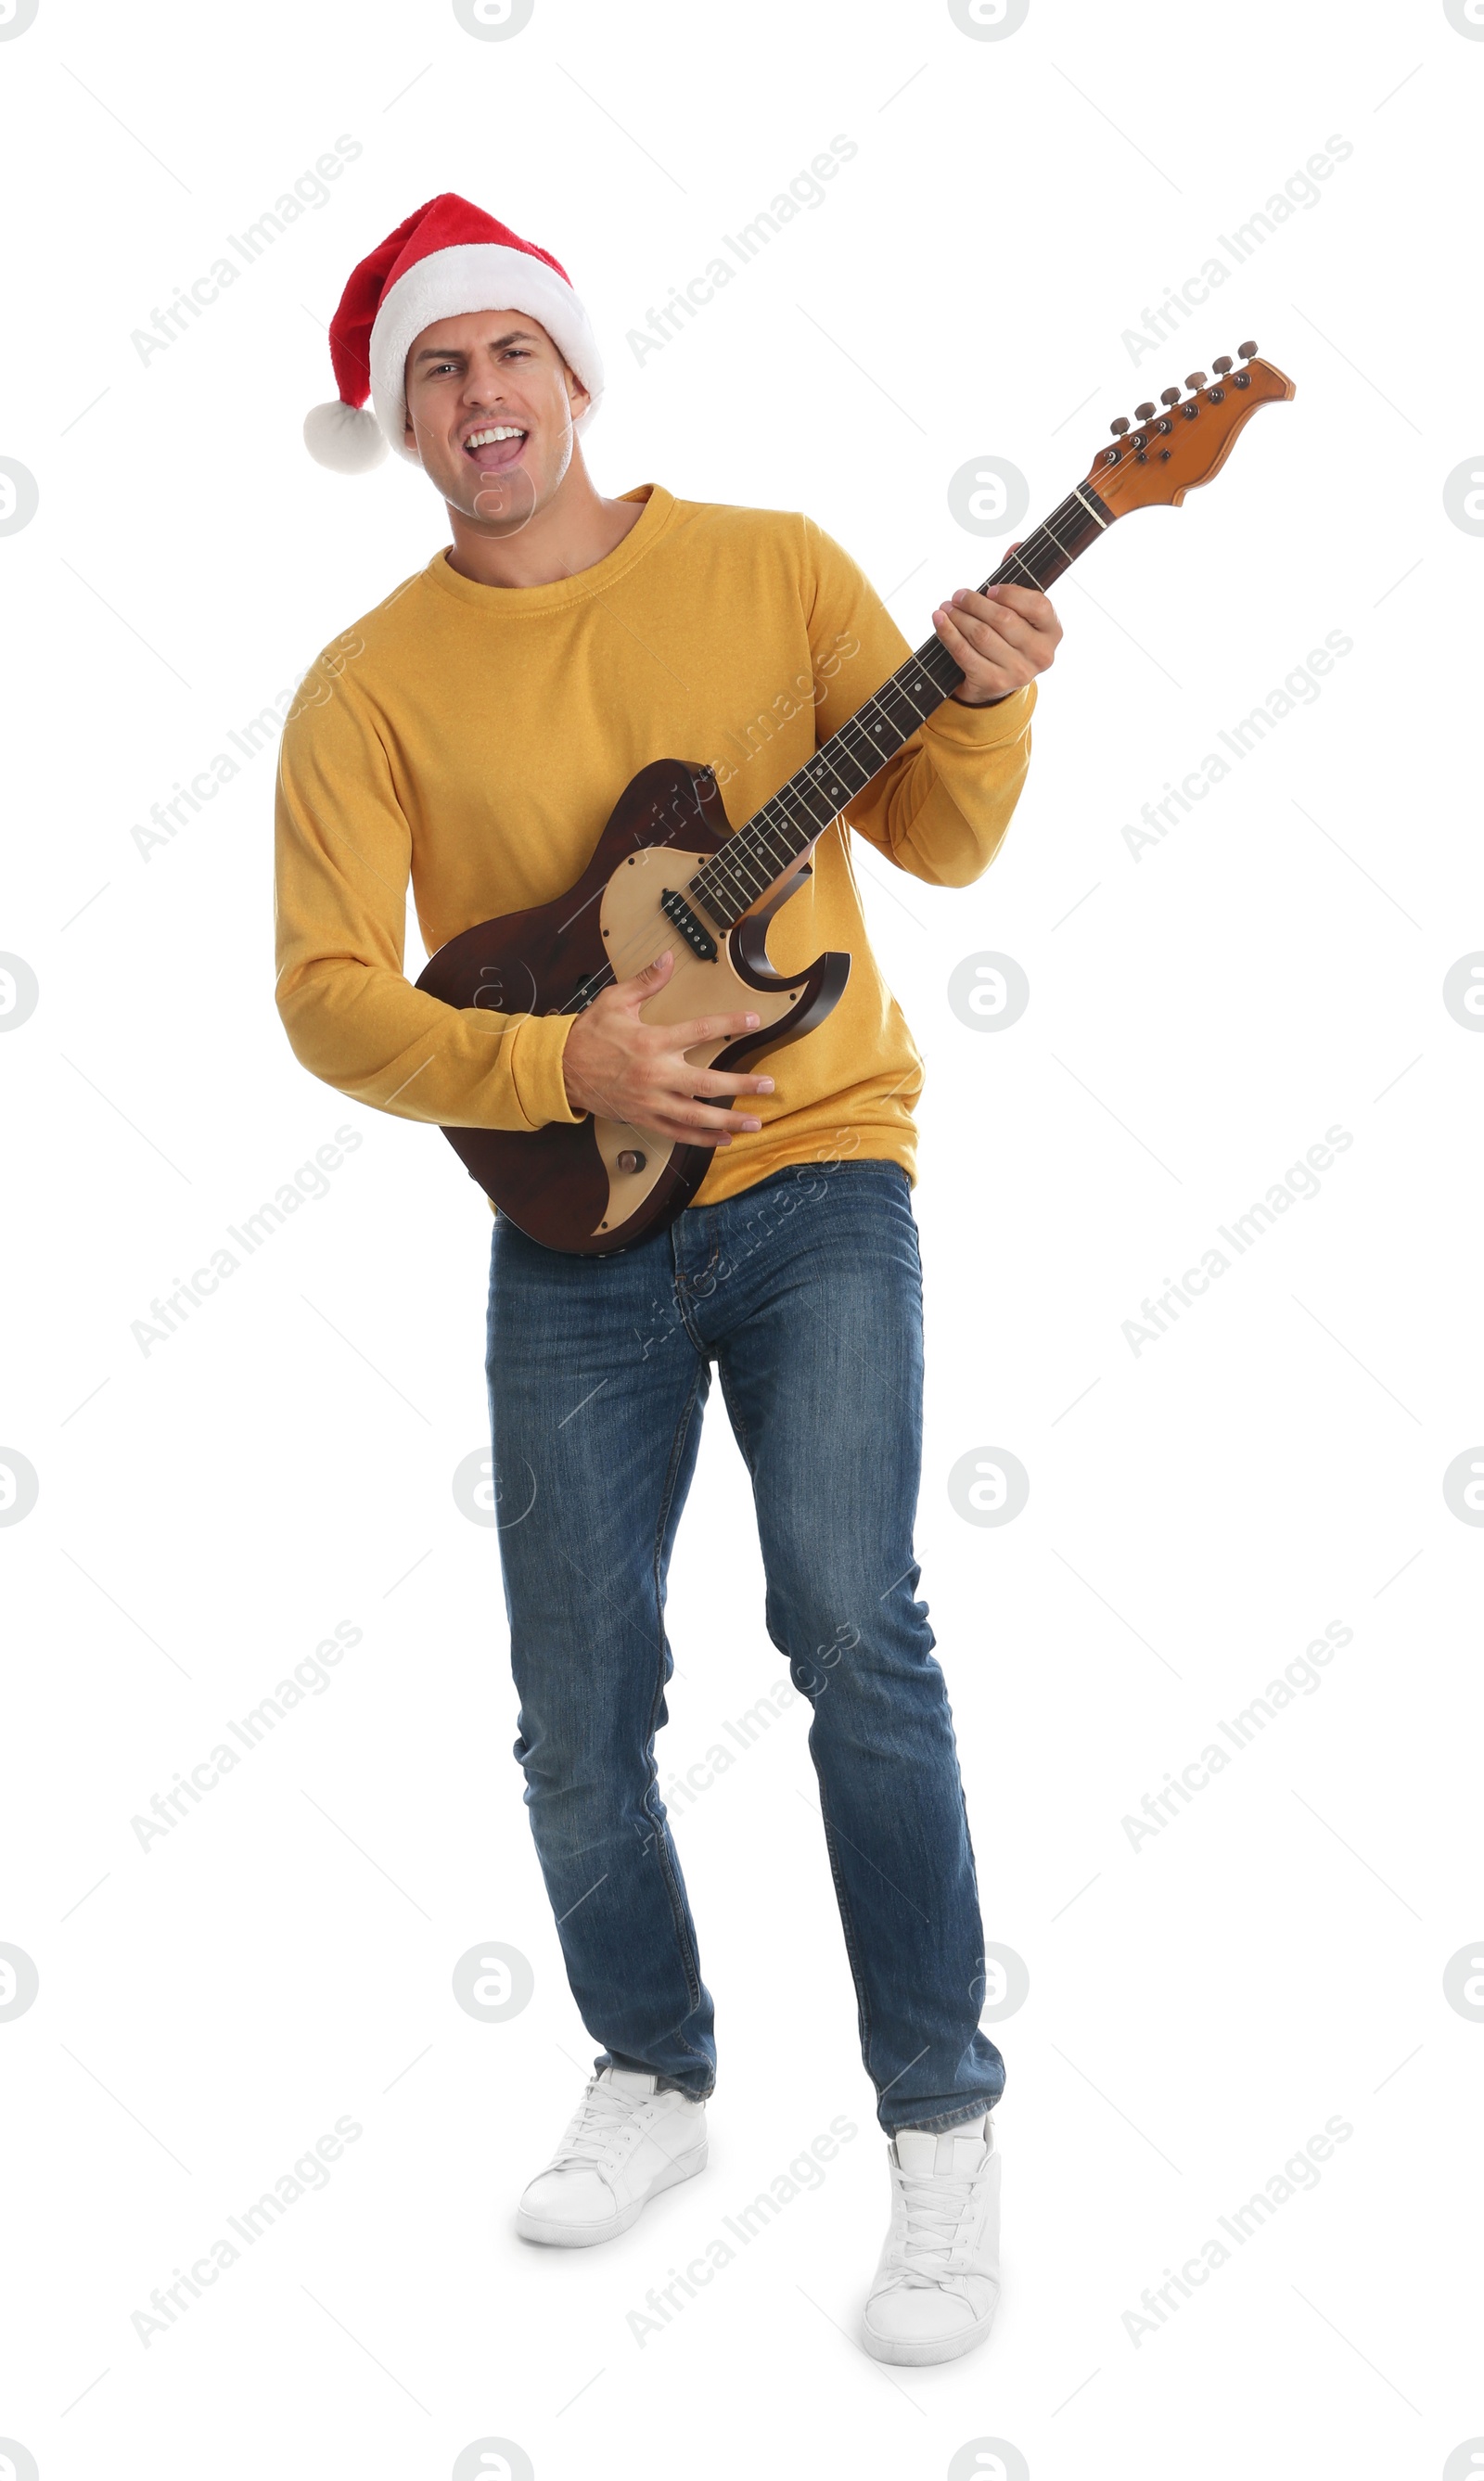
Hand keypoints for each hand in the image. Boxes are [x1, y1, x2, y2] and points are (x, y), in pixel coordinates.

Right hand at [561, 949, 775, 1145]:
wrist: (559, 1070)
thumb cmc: (588, 1035)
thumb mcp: (615, 1001)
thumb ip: (645, 981)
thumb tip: (668, 958)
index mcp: (651, 1042)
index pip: (699, 1031)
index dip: (729, 1025)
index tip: (753, 1021)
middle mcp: (654, 1075)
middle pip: (706, 1083)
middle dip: (741, 1086)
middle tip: (768, 1085)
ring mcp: (649, 1101)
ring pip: (696, 1116)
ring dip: (728, 1120)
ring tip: (755, 1122)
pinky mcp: (643, 1118)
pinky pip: (677, 1132)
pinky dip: (701, 1138)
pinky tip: (723, 1138)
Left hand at [931, 567, 1061, 704]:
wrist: (995, 682)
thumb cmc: (1008, 638)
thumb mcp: (1019, 611)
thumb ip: (1018, 578)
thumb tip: (1016, 546)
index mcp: (1053, 631)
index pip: (1038, 606)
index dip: (1012, 594)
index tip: (991, 589)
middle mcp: (1041, 655)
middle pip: (1003, 619)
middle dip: (975, 603)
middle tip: (957, 595)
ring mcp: (1019, 672)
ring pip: (981, 635)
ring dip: (959, 617)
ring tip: (946, 606)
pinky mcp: (994, 684)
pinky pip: (964, 653)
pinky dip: (948, 634)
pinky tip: (938, 620)